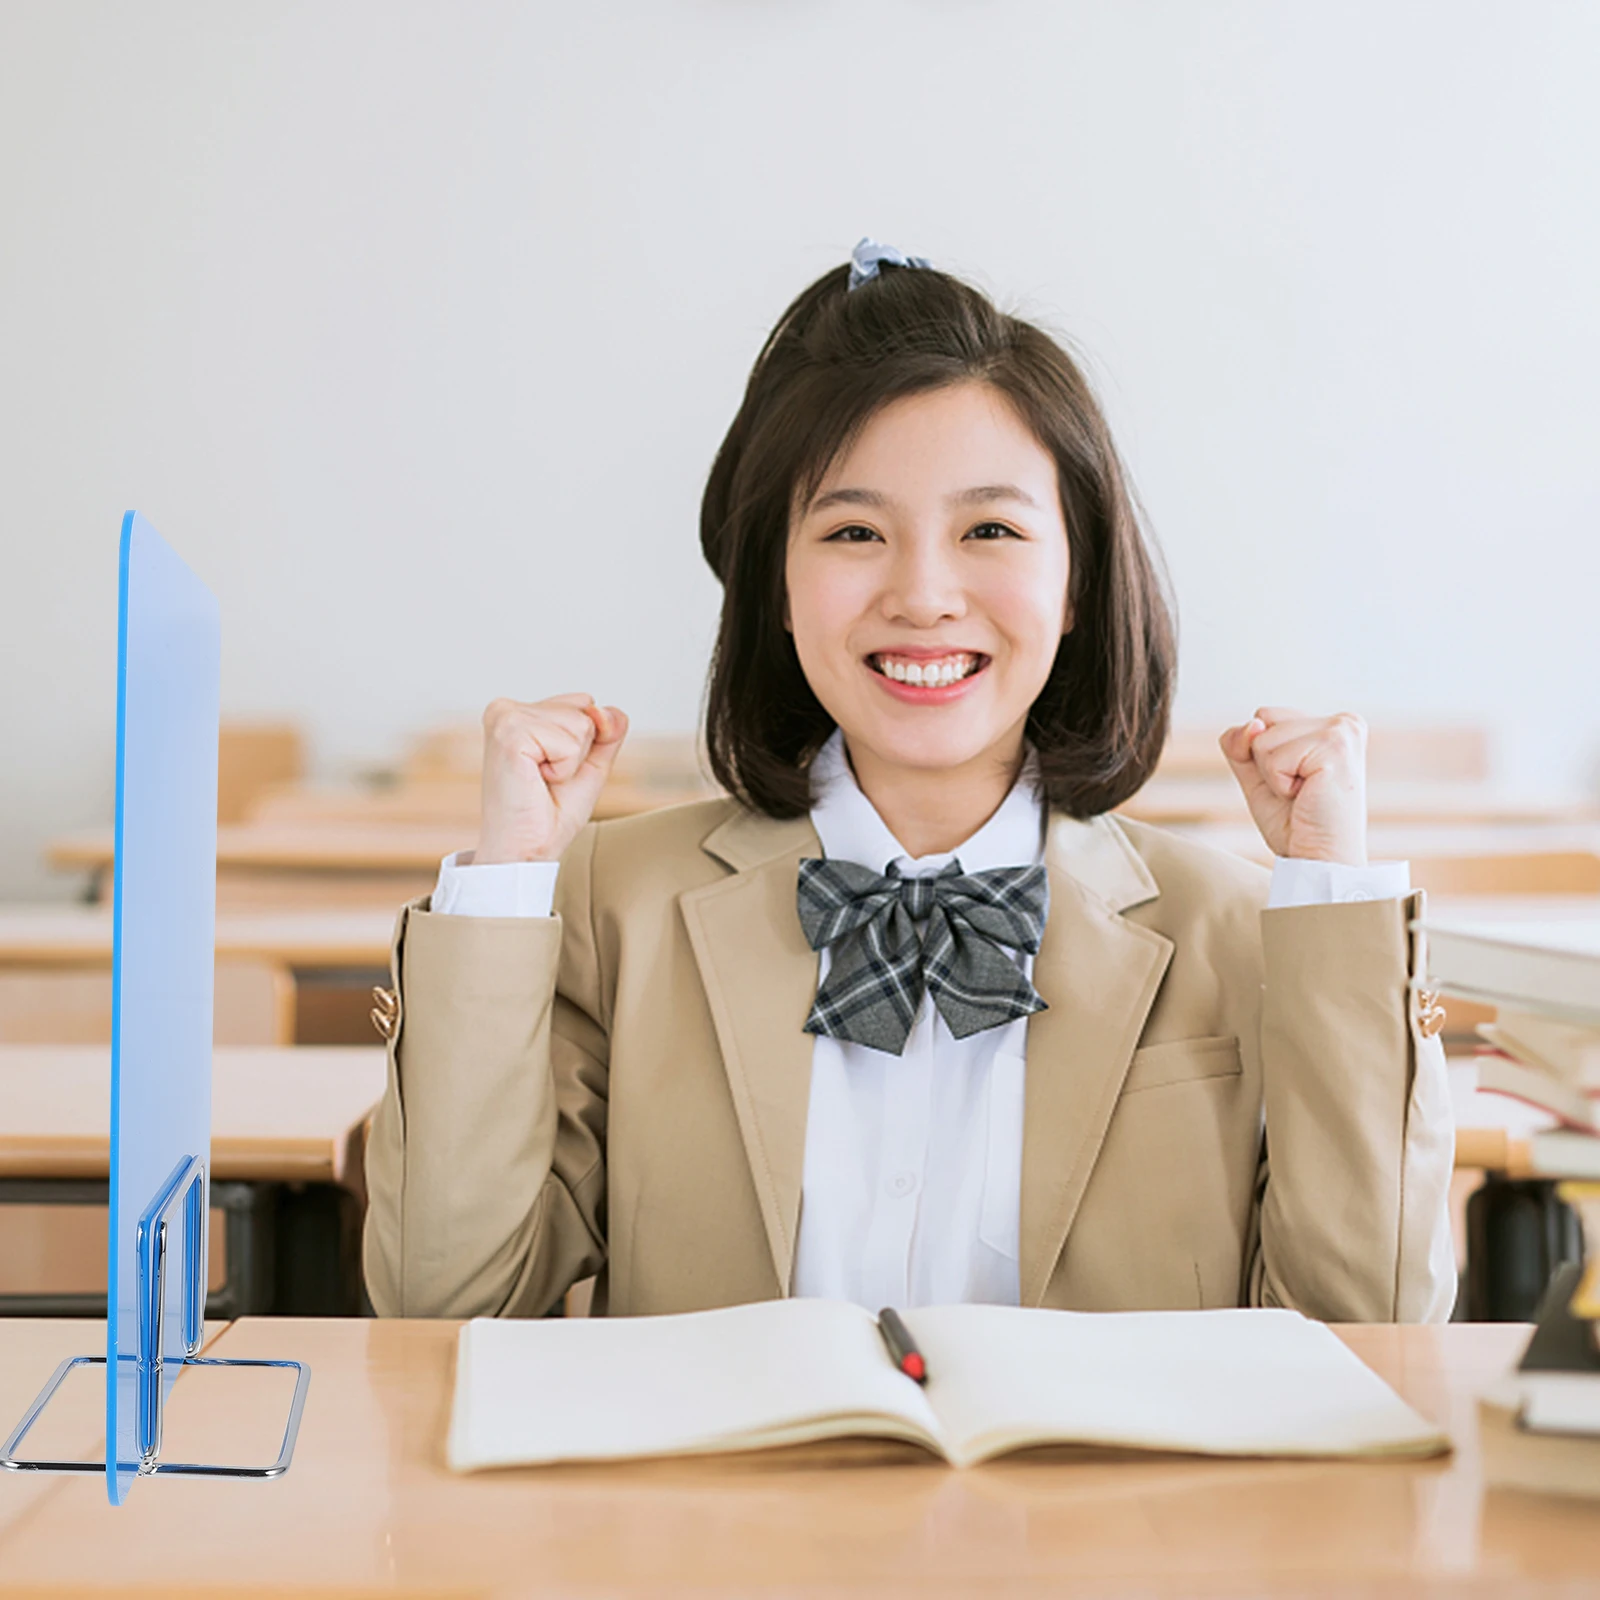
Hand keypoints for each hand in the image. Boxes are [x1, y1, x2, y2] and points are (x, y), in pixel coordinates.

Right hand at [475, 694, 628, 864]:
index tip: (552, 769)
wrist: (526, 849)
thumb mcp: (590, 765)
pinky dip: (563, 768)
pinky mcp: (509, 734)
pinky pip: (569, 742)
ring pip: (581, 723)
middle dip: (579, 751)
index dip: (584, 743)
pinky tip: (536, 780)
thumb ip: (607, 733)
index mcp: (519, 712)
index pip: (584, 702)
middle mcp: (506, 709)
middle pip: (584, 709)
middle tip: (546, 779)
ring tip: (540, 780)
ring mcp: (505, 718)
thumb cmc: (549, 812)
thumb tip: (609, 710)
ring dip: (570, 762)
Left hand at [1218, 708, 1367, 864]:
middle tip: (1299, 792)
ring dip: (1273, 776)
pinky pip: (1273, 758)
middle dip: (1266, 763)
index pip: (1264, 716)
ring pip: (1263, 739)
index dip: (1262, 755)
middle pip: (1261, 721)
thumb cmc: (1295, 822)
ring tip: (1304, 794)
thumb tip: (1253, 724)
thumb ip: (1242, 743)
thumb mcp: (1257, 774)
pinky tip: (1306, 797)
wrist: (1319, 859)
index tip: (1295, 782)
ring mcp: (1343, 732)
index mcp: (1331, 724)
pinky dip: (1279, 784)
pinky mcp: (1335, 748)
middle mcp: (1344, 722)